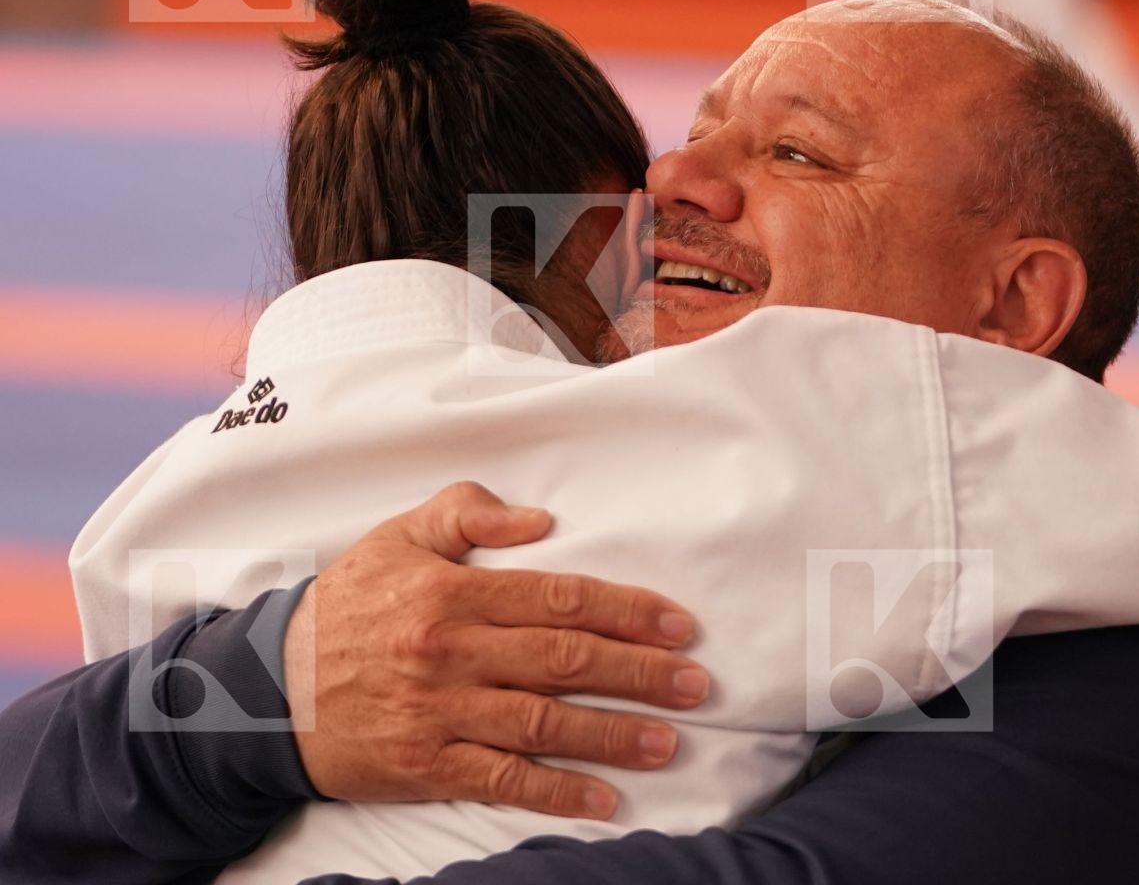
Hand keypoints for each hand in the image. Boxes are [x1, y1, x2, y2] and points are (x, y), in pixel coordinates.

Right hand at [284, 481, 709, 819]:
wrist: (268, 688)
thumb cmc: (348, 605)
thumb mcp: (398, 537)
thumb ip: (467, 512)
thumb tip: (540, 519)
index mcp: (452, 593)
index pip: (559, 598)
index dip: (626, 611)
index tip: (677, 624)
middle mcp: (451, 652)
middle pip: (565, 660)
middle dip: (639, 673)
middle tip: (696, 684)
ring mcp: (439, 713)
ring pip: (543, 723)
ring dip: (614, 734)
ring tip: (669, 740)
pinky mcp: (426, 765)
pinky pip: (503, 780)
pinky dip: (557, 793)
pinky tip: (605, 800)